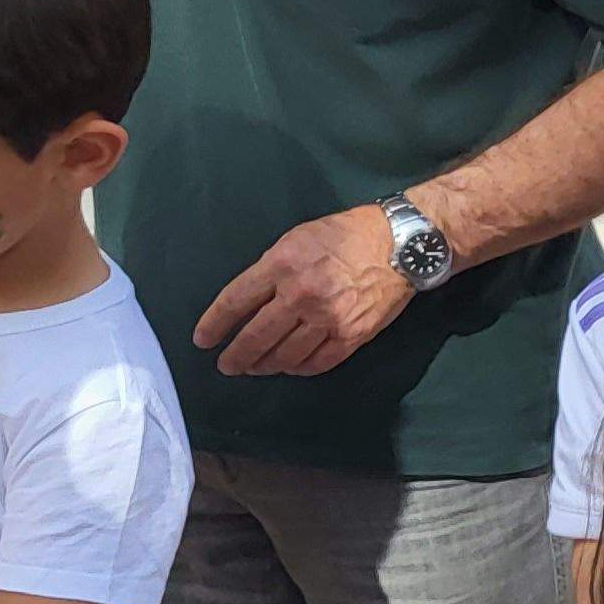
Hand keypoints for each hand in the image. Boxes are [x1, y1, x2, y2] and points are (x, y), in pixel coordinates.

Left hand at [195, 203, 415, 376]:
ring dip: (265, 366)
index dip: (215, 324)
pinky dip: (299, 369)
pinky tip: (291, 367)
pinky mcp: (352, 335)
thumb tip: (252, 301)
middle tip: (227, 366)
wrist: (400, 245)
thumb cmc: (346, 234)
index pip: (236, 301)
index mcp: (282, 265)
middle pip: (256, 336)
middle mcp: (300, 295)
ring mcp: (327, 318)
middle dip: (236, 355)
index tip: (203, 340)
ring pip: (285, 355)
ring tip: (256, 368)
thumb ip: (272, 269)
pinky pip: (318, 362)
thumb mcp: (298, 238)